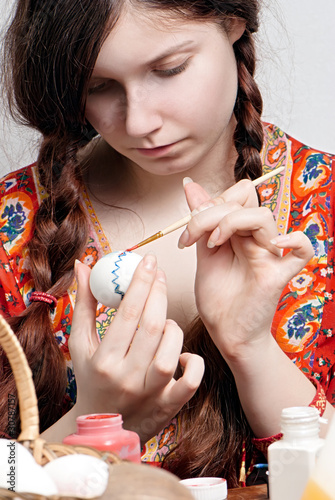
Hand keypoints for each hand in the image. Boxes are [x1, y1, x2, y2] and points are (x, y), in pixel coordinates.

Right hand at [68, 255, 203, 443]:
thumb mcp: (81, 343)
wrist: (102, 428)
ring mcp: (150, 394)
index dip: (140, 283)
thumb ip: (85, 303)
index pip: (127, 314)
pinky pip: (190, 382)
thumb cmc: (92, 379)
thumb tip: (84, 265)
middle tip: (159, 274)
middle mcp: (127, 378)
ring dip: (173, 328)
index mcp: (103, 361)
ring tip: (165, 319)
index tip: (148, 261)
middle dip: (159, 294)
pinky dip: (193, 364)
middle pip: (152, 327)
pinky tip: (184, 353)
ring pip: (171, 352)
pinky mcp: (168, 406)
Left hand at [179, 180, 313, 360]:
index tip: (186, 232)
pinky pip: (303, 251)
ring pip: (264, 217)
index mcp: (240, 232)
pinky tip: (273, 245)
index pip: (236, 196)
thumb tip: (190, 184)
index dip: (211, 203)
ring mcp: (270, 256)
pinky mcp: (278, 275)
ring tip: (213, 244)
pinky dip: (294, 240)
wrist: (226, 334)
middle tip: (190, 237)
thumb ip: (201, 221)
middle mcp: (257, 239)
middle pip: (244, 203)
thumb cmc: (218, 298)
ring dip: (232, 222)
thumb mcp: (204, 253)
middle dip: (210, 214)